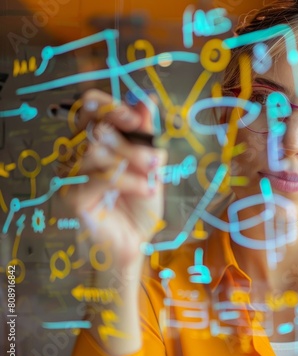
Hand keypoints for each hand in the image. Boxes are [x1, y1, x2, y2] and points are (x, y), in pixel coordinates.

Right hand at [61, 89, 166, 269]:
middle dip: (129, 141)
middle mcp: (77, 153)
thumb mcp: (150, 164)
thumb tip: (144, 100)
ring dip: (132, 162)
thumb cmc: (139, 202)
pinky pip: (100, 177)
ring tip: (152, 178)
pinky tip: (145, 190)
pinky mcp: (72, 196)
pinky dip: (128, 181)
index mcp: (95, 140)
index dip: (111, 107)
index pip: (89, 107)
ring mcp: (72, 174)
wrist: (136, 240)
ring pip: (96, 151)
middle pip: (91, 126)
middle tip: (152, 159)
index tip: (136, 119)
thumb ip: (146, 134)